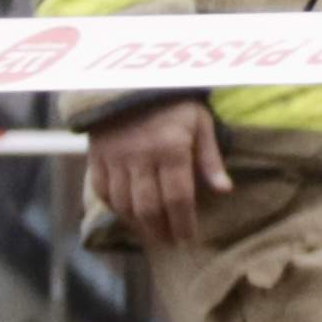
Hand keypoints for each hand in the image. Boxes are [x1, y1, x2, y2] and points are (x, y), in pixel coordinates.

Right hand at [87, 100, 227, 249]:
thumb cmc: (173, 102)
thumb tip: (224, 190)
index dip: (183, 223)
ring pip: (124, 205)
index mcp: (170, 149)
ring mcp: (115, 158)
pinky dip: (116, 209)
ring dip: (139, 226)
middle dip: (161, 231)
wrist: (131, 79)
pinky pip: (103, 192)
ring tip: (152, 235)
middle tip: (170, 243)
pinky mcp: (97, 157)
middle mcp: (141, 157)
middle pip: (149, 208)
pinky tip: (129, 216)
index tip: (187, 238)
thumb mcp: (200, 123)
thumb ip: (210, 158)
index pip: (178, 198)